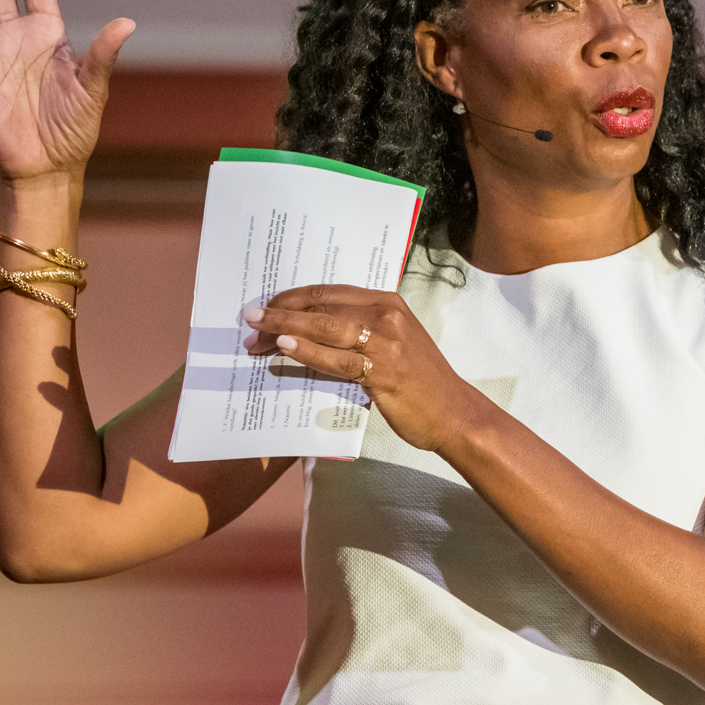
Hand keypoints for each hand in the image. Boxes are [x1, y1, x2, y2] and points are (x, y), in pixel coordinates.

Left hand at [245, 286, 477, 452]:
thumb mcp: (392, 344)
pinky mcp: (384, 371)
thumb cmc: (421, 382)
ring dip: (284, 329)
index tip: (266, 307)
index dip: (292, 297)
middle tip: (250, 320)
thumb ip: (358, 333)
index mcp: (387, 303)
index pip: (329, 291)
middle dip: (280, 312)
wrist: (454, 414)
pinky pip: (337, 358)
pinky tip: (285, 347)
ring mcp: (387, 342)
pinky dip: (308, 351)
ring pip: (324, 327)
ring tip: (256, 335)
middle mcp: (387, 315)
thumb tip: (309, 332)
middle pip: (322, 305)